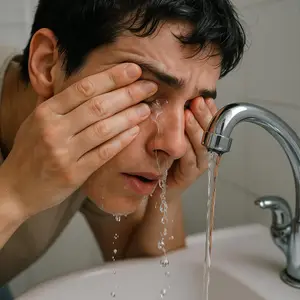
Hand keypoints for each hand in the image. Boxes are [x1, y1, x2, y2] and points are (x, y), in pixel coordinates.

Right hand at [1, 63, 156, 218]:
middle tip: (149, 86)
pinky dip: (121, 141)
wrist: (15, 189)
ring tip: (147, 108)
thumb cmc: (30, 152)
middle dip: (128, 93)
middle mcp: (54, 129)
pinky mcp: (74, 174)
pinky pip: (103, 153)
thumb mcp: (36, 122)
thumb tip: (83, 83)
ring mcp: (64, 153)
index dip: (112, 77)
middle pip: (98, 106)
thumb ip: (58, 103)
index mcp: (46, 112)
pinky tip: (135, 131)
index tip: (134, 70)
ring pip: (103, 128)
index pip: (84, 88)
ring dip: (129, 116)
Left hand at [154, 97, 217, 198]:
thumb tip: (180, 99)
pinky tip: (181, 137)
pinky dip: (186, 147)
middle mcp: (206, 152)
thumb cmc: (168, 159)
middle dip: (203, 115)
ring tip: (189, 114)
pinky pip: (190, 159)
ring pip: (201, 144)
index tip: (204, 97)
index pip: (212, 123)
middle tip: (197, 100)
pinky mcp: (190, 174)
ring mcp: (199, 164)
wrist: (162, 187)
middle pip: (210, 132)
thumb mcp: (174, 137)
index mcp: (205, 142)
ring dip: (195, 128)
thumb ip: (180, 123)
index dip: (209, 110)